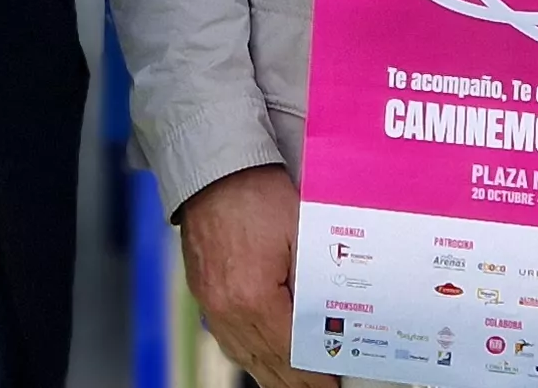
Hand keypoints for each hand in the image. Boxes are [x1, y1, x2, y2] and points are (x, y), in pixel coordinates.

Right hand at [174, 166, 335, 387]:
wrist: (214, 171)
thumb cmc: (256, 193)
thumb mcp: (301, 232)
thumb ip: (316, 279)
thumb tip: (334, 318)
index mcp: (253, 297)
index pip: (291, 351)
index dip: (315, 373)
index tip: (332, 383)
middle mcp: (227, 309)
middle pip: (268, 361)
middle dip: (298, 382)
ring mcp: (211, 305)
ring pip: (245, 356)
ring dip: (274, 374)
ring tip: (299, 385)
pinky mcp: (203, 295)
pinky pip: (229, 340)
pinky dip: (250, 356)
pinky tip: (264, 362)